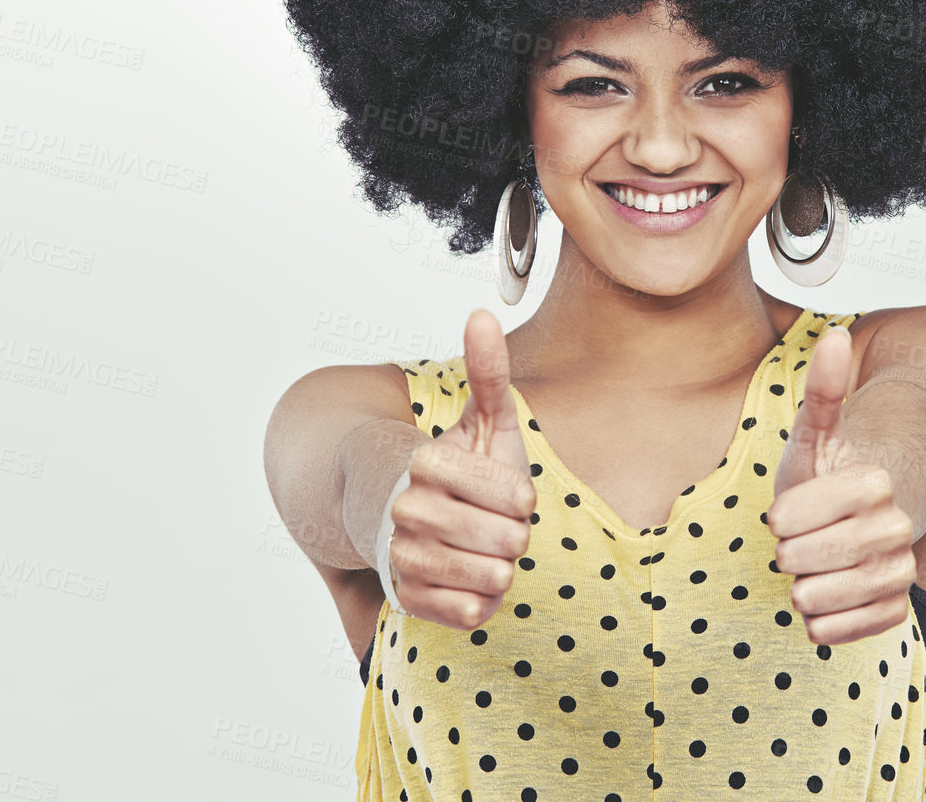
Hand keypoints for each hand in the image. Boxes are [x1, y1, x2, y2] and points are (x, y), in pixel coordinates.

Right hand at [388, 309, 536, 630]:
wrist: (404, 519)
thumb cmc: (460, 470)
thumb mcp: (484, 420)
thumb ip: (488, 372)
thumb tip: (482, 314)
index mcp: (427, 462)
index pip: (517, 496)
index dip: (522, 496)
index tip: (503, 490)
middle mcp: (406, 509)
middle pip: (508, 540)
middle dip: (514, 534)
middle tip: (493, 522)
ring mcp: (403, 557)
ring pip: (493, 577)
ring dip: (499, 566)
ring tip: (480, 548)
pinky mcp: (407, 600)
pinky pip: (474, 612)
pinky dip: (482, 600)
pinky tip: (466, 577)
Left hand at [768, 324, 916, 645]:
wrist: (867, 515)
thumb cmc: (829, 470)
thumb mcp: (814, 431)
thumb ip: (824, 390)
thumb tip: (836, 334)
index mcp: (874, 482)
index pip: (802, 514)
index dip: (783, 516)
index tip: (783, 511)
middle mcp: (897, 527)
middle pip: (810, 557)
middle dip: (788, 551)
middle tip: (792, 541)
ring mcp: (900, 570)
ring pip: (827, 596)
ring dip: (802, 587)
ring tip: (805, 568)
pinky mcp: (896, 608)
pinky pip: (851, 629)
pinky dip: (825, 622)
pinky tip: (819, 601)